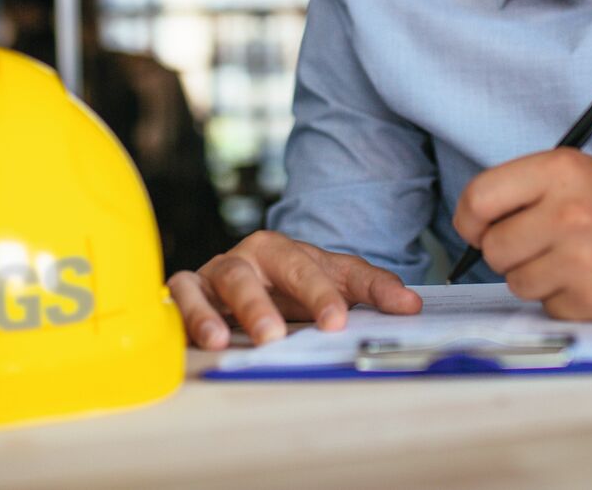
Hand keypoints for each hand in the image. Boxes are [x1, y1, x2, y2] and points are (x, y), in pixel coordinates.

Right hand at [167, 231, 421, 348]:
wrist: (247, 279)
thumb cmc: (291, 285)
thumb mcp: (334, 282)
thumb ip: (372, 290)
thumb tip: (412, 304)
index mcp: (287, 251)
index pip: (310, 269)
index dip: (323, 294)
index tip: (337, 322)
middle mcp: (250, 257)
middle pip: (259, 271)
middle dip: (266, 303)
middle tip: (278, 335)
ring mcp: (215, 272)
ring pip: (219, 281)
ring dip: (224, 309)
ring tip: (231, 340)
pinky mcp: (186, 290)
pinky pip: (179, 295)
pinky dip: (187, 312)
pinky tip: (201, 338)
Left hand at [452, 149, 591, 319]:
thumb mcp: (575, 174)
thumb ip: (522, 191)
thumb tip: (472, 227)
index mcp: (560, 171)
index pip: (479, 198)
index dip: (469, 220)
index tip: (477, 229)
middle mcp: (568, 212)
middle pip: (494, 248)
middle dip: (509, 252)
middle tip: (540, 245)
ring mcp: (581, 258)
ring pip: (516, 282)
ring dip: (536, 277)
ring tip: (571, 260)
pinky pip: (546, 306)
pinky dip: (562, 299)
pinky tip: (588, 280)